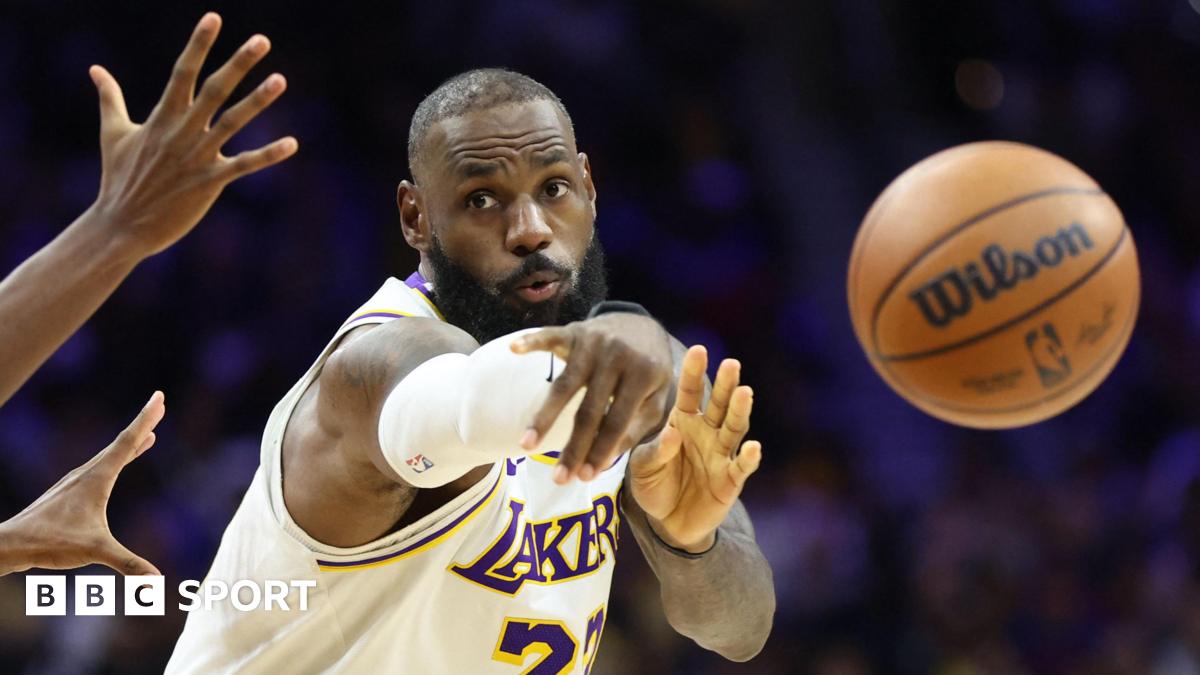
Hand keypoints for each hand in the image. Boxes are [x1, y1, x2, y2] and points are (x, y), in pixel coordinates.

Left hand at [0, 392, 165, 575]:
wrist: (9, 545)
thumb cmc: (49, 543)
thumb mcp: (94, 551)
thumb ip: (127, 563)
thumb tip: (156, 581)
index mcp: (97, 478)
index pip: (127, 441)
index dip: (146, 419)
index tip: (159, 397)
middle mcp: (86, 474)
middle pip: (120, 443)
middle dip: (142, 425)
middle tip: (159, 406)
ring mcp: (76, 483)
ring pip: (109, 456)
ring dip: (130, 444)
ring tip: (148, 437)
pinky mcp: (69, 494)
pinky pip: (100, 468)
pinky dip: (116, 461)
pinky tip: (114, 469)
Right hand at [87, 13, 296, 259]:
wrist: (121, 226)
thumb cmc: (118, 179)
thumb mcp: (113, 133)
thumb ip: (109, 98)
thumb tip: (95, 70)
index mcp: (162, 116)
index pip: (182, 71)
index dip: (199, 44)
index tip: (214, 18)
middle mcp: (181, 131)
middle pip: (213, 89)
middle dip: (238, 64)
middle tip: (262, 40)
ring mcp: (197, 156)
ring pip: (232, 122)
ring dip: (257, 101)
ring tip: (280, 79)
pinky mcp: (209, 182)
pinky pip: (244, 165)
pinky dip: (268, 155)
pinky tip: (292, 143)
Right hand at [512, 313, 673, 483]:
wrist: (641, 325)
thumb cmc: (647, 371)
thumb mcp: (655, 399)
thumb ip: (636, 429)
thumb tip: (604, 464)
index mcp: (643, 375)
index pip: (617, 421)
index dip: (601, 450)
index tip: (584, 478)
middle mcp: (617, 357)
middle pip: (588, 410)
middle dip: (572, 447)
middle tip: (557, 478)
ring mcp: (594, 342)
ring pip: (564, 385)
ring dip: (543, 417)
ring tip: (526, 445)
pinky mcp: (574, 330)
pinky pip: (549, 336)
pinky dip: (532, 341)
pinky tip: (513, 349)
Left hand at [629, 346, 761, 551]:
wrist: (668, 523)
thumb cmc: (654, 486)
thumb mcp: (643, 468)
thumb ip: (654, 451)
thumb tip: (672, 433)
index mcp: (683, 423)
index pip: (690, 393)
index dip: (694, 373)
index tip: (698, 349)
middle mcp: (707, 433)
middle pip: (720, 405)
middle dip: (726, 384)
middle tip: (731, 363)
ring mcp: (721, 455)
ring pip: (735, 429)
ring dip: (740, 411)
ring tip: (745, 392)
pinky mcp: (731, 480)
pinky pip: (742, 467)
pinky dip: (749, 458)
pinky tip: (754, 447)